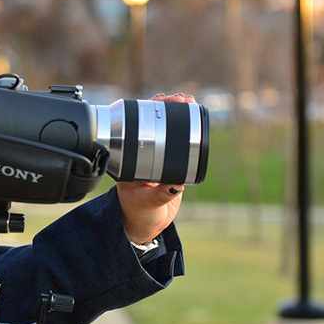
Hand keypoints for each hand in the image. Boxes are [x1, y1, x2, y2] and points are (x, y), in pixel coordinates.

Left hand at [116, 93, 193, 244]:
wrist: (144, 224)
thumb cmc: (138, 212)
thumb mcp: (148, 203)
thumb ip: (161, 195)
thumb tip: (176, 183)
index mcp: (128, 157)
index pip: (136, 126)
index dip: (148, 110)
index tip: (161, 100)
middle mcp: (140, 153)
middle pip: (153, 123)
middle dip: (167, 107)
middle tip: (182, 99)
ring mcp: (155, 157)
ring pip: (166, 130)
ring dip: (178, 114)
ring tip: (189, 102)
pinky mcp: (169, 164)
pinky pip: (177, 143)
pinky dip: (186, 129)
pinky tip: (194, 119)